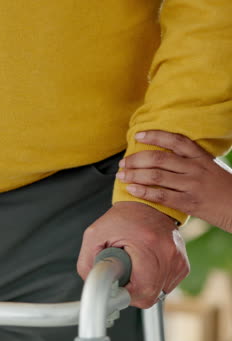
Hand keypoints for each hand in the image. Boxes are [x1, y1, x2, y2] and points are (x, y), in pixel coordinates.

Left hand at [77, 202, 188, 307]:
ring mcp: (179, 261)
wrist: (148, 206)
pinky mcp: (183, 266)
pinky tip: (145, 266)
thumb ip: (87, 263)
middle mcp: (169, 254)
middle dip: (131, 291)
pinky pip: (165, 287)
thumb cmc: (122, 219)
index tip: (116, 287)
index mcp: (149, 245)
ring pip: (158, 294)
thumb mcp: (95, 235)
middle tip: (122, 274)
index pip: (142, 291)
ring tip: (135, 266)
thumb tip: (93, 287)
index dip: (125, 295)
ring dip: (142, 287)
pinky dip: (152, 282)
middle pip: (149, 296)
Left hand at [117, 130, 231, 231]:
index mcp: (201, 156)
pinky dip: (144, 192)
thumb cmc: (225, 189)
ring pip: (156, 176)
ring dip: (134, 175)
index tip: (137, 135)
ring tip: (121, 176)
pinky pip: (161, 196)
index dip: (154, 135)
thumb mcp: (211, 168)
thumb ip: (192, 162)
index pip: (174, 140)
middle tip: (122, 163)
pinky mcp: (189, 203)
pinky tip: (131, 190)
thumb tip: (166, 160)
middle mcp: (195, 168)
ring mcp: (192, 185)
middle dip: (136, 159)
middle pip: (158, 158)